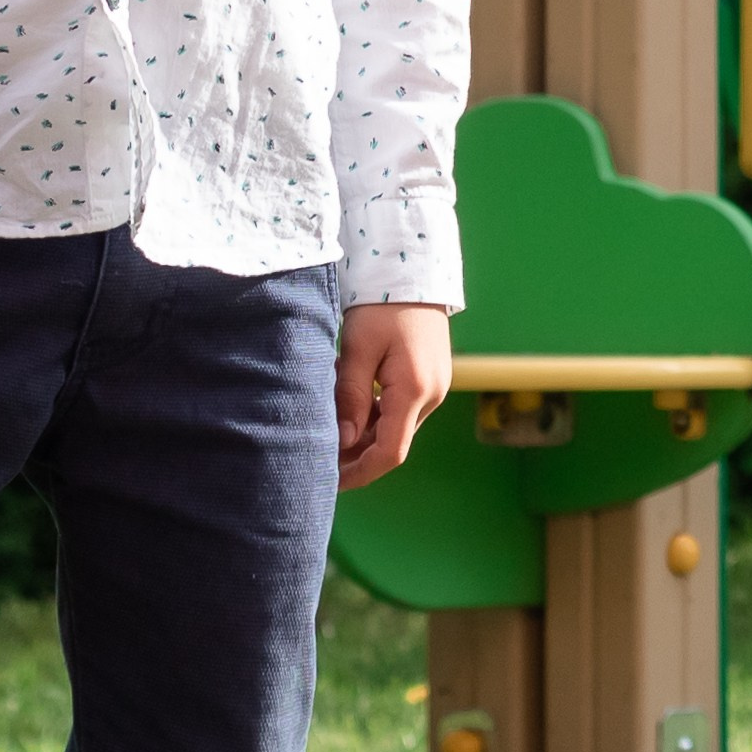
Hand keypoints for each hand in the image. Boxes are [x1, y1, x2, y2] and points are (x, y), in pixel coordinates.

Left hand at [334, 303, 450, 490]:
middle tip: (318, 456)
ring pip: (394, 426)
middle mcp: (431, 396)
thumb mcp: (358, 349)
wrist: (412, 271)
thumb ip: (350, 396)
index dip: (360, 471)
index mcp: (415, 392)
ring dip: (361, 432)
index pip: (390, 452)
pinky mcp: (428, 379)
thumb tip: (343, 442)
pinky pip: (398, 408)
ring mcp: (433, 388)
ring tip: (326, 423)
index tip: (331, 480)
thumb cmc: (382, 305)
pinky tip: (346, 403)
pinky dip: (373, 413)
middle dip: (356, 454)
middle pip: (392, 442)